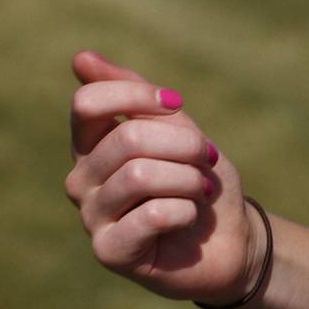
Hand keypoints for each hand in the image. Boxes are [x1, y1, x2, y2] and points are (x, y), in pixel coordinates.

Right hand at [64, 49, 263, 304]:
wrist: (228, 237)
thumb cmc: (200, 178)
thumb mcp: (176, 127)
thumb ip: (131, 92)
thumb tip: (80, 57)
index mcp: (92, 145)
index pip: (88, 103)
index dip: (139, 96)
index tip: (175, 104)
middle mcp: (81, 180)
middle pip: (127, 137)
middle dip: (184, 144)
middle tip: (207, 160)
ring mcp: (91, 217)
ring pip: (140, 175)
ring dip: (189, 179)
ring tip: (201, 190)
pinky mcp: (110, 251)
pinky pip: (153, 214)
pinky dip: (186, 210)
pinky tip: (188, 218)